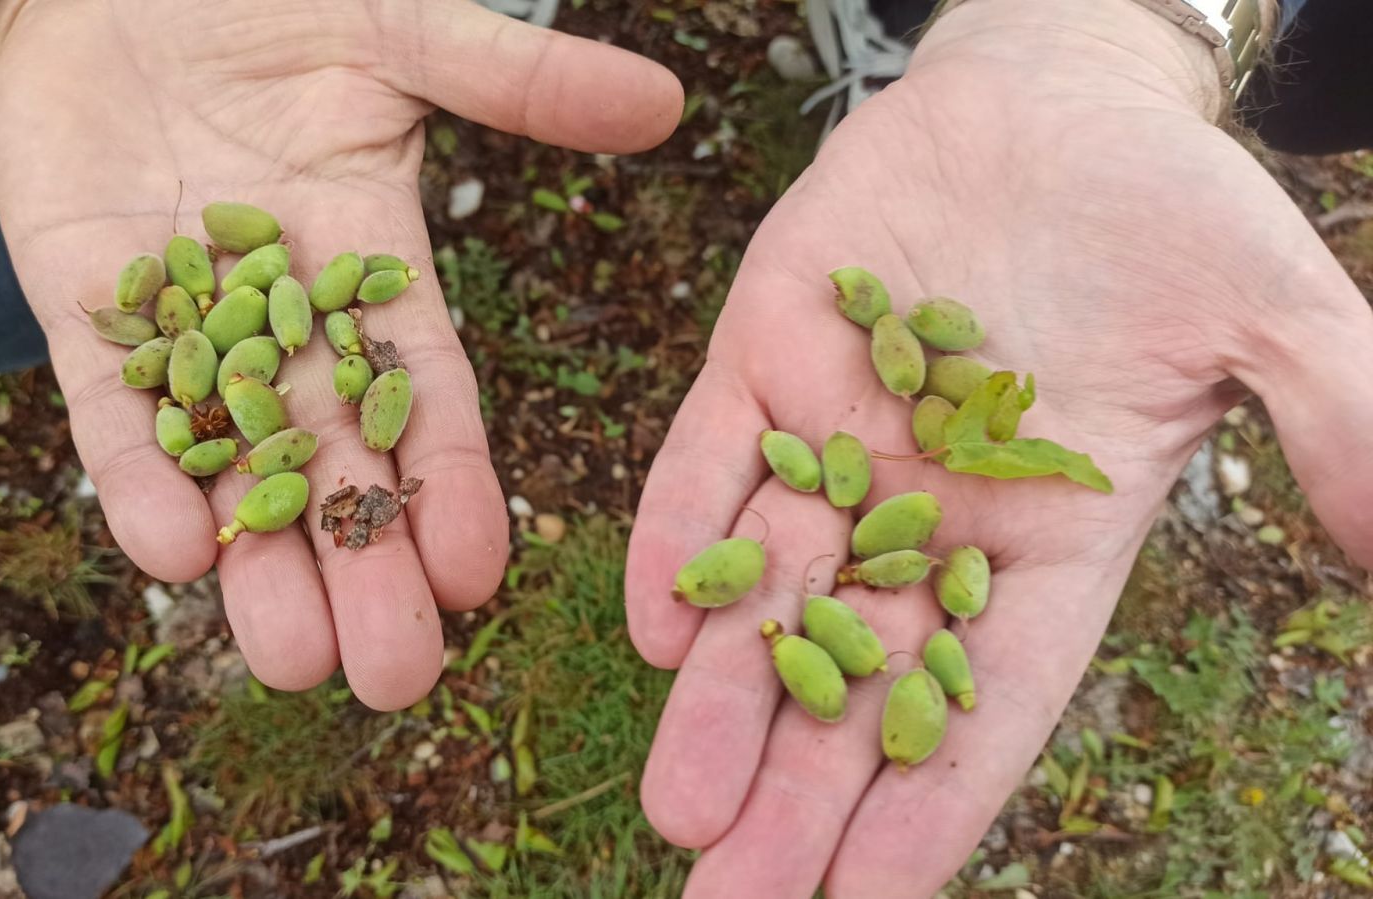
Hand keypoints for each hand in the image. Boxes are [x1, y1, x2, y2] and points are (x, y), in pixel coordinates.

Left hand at [0, 0, 681, 709]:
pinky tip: (171, 554)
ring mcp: (186, 329)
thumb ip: (517, 83)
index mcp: (375, 272)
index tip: (484, 573)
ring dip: (260, 566)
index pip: (426, 397)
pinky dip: (138, 479)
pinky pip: (113, 413)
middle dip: (365, 569)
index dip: (453, 484)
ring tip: (293, 664)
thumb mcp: (405, 30)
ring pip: (231, 468)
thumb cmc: (274, 2)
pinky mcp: (88, 316)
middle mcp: (288, 325)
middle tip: (395, 678)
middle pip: (334, 464)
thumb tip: (662, 101)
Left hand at [625, 1, 1372, 893]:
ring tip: (680, 811)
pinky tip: (654, 625)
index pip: (990, 699)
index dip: (934, 802)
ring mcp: (835, 442)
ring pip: (770, 594)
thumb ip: (1336, 423)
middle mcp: (927, 517)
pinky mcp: (763, 362)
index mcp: (1046, 539)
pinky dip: (681, 537)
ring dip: (720, 700)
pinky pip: (710, 463)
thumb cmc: (1167, 212)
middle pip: (859, 680)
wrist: (1049, 102)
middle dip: (798, 794)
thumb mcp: (1270, 314)